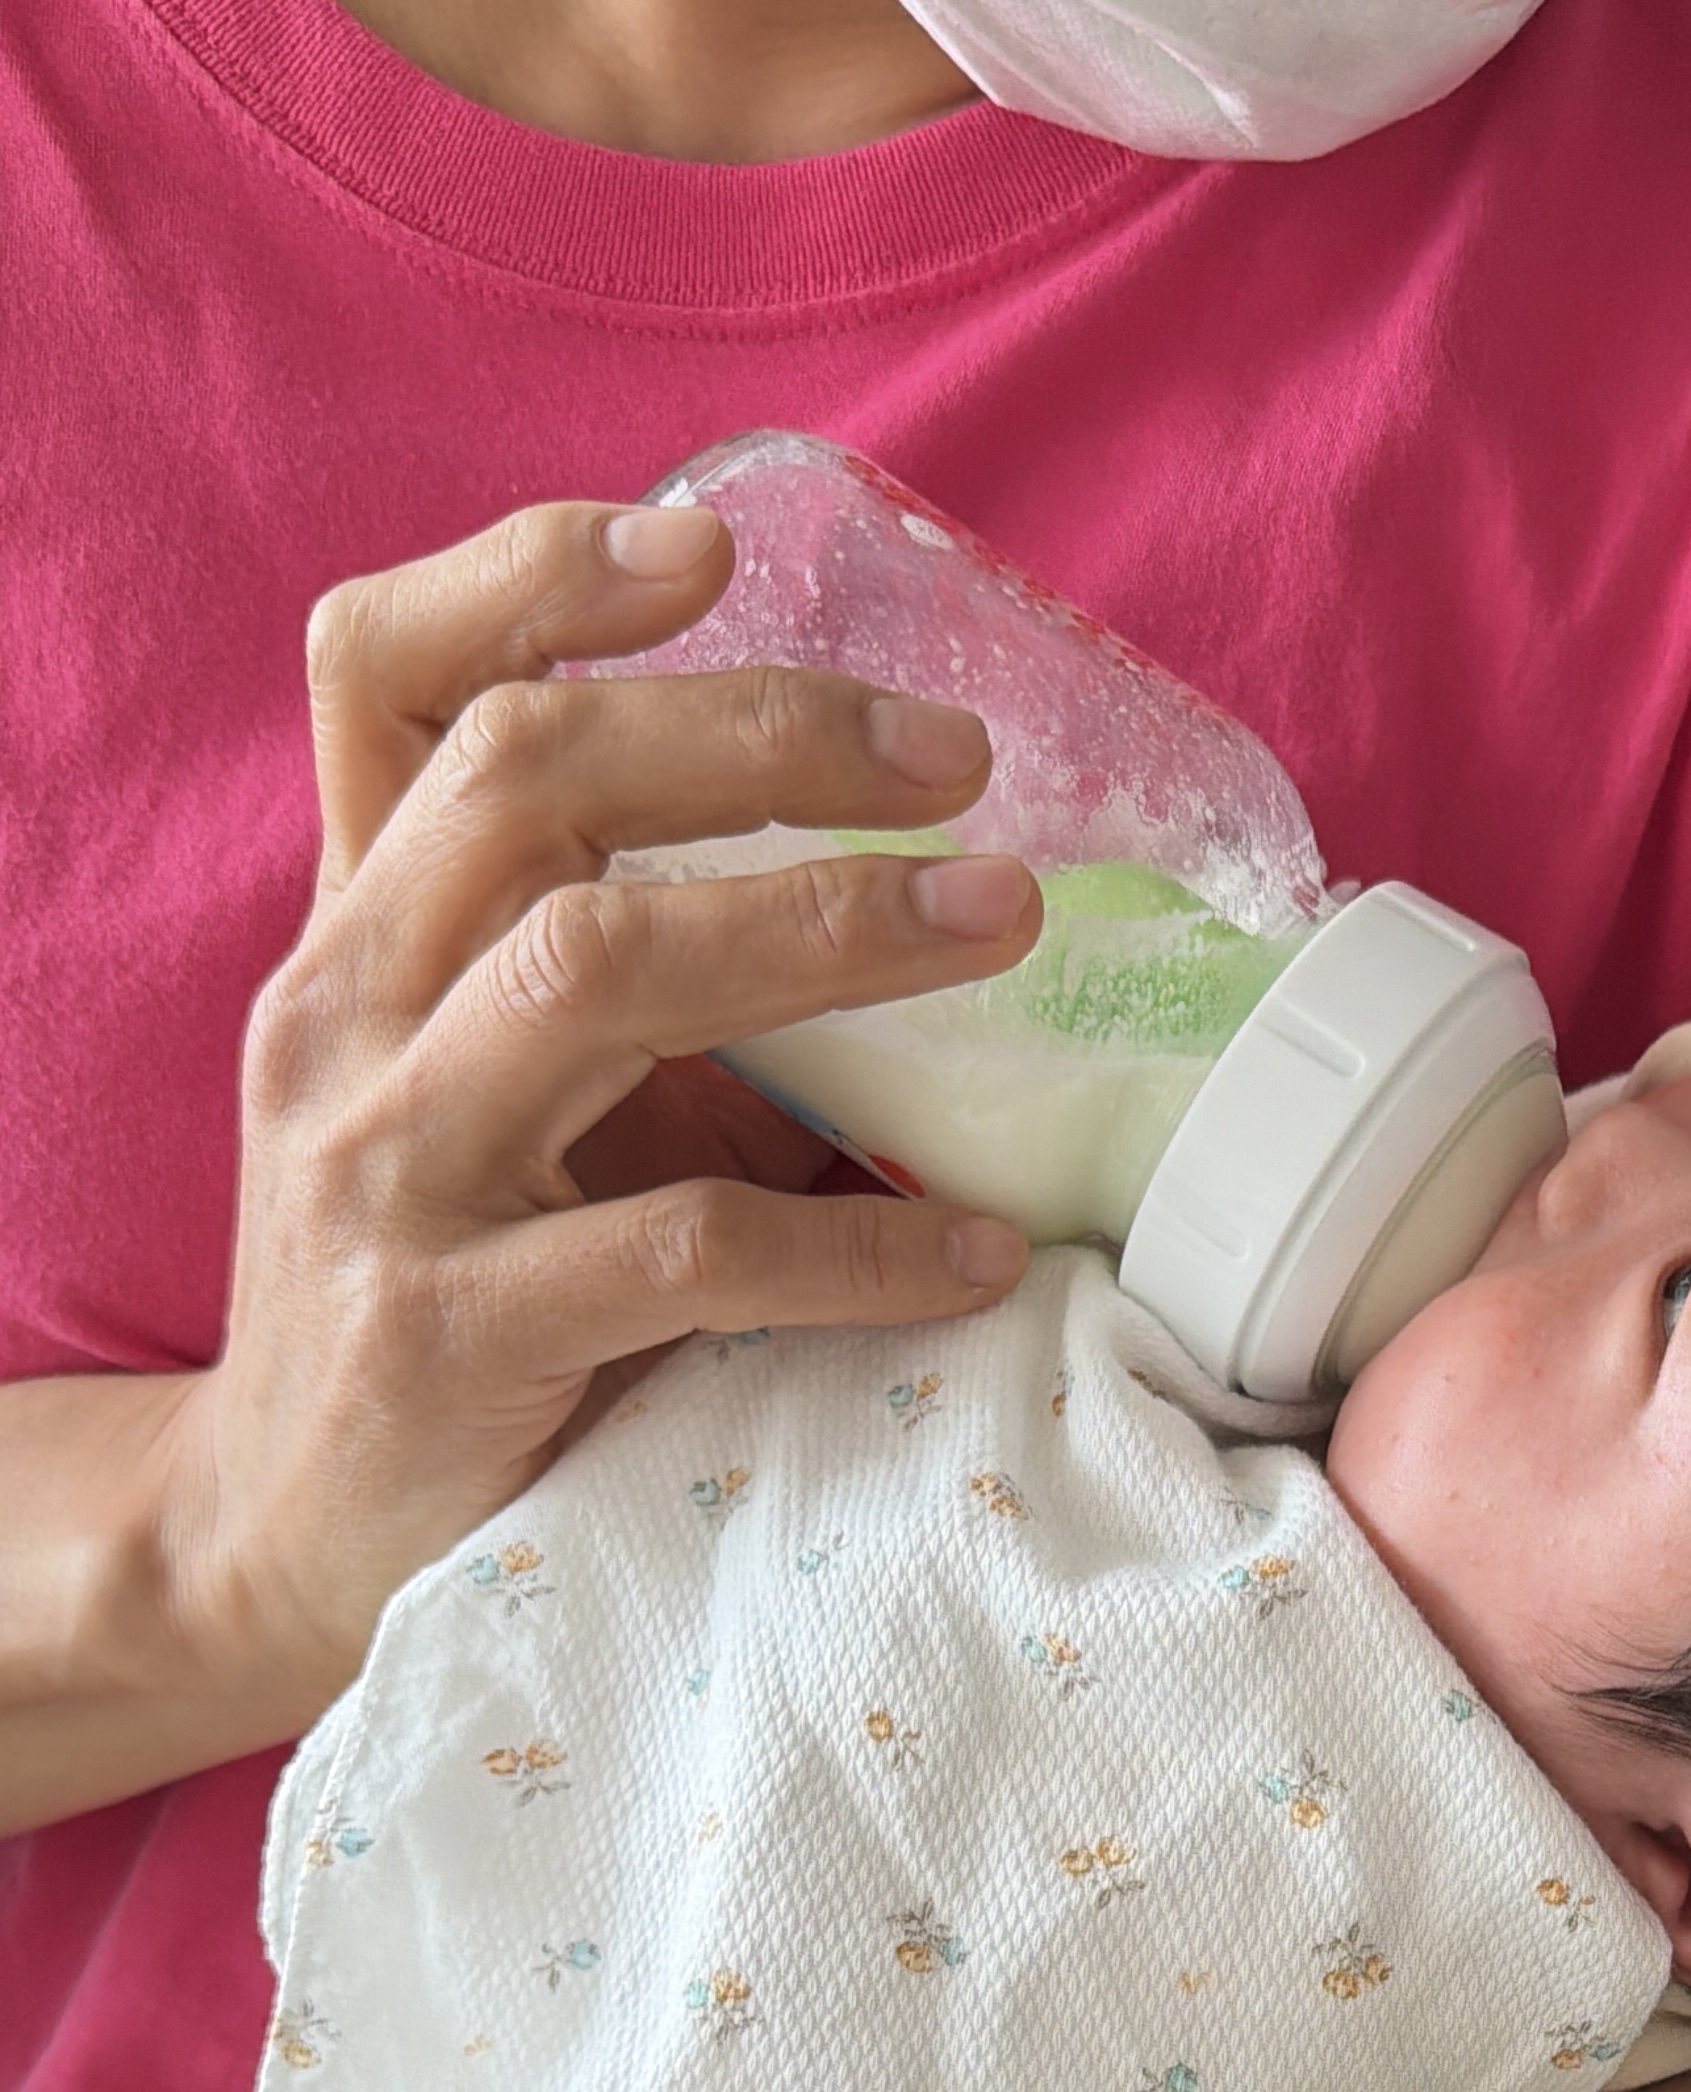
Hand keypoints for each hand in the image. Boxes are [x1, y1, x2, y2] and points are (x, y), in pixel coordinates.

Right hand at [157, 496, 1045, 1734]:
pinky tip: (971, 1252)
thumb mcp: (494, 1096)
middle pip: (532, 779)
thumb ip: (621, 980)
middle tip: (958, 758)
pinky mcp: (449, 1337)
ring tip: (997, 924)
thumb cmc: (445, 1293)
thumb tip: (914, 895)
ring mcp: (384, 1172)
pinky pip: (678, 1250)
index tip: (713, 541)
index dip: (533, 574)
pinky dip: (848, 1245)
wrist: (283, 1541)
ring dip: (820, 928)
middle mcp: (343, 1017)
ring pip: (595, 967)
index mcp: (356, 935)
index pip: (379, 676)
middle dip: (761, 735)